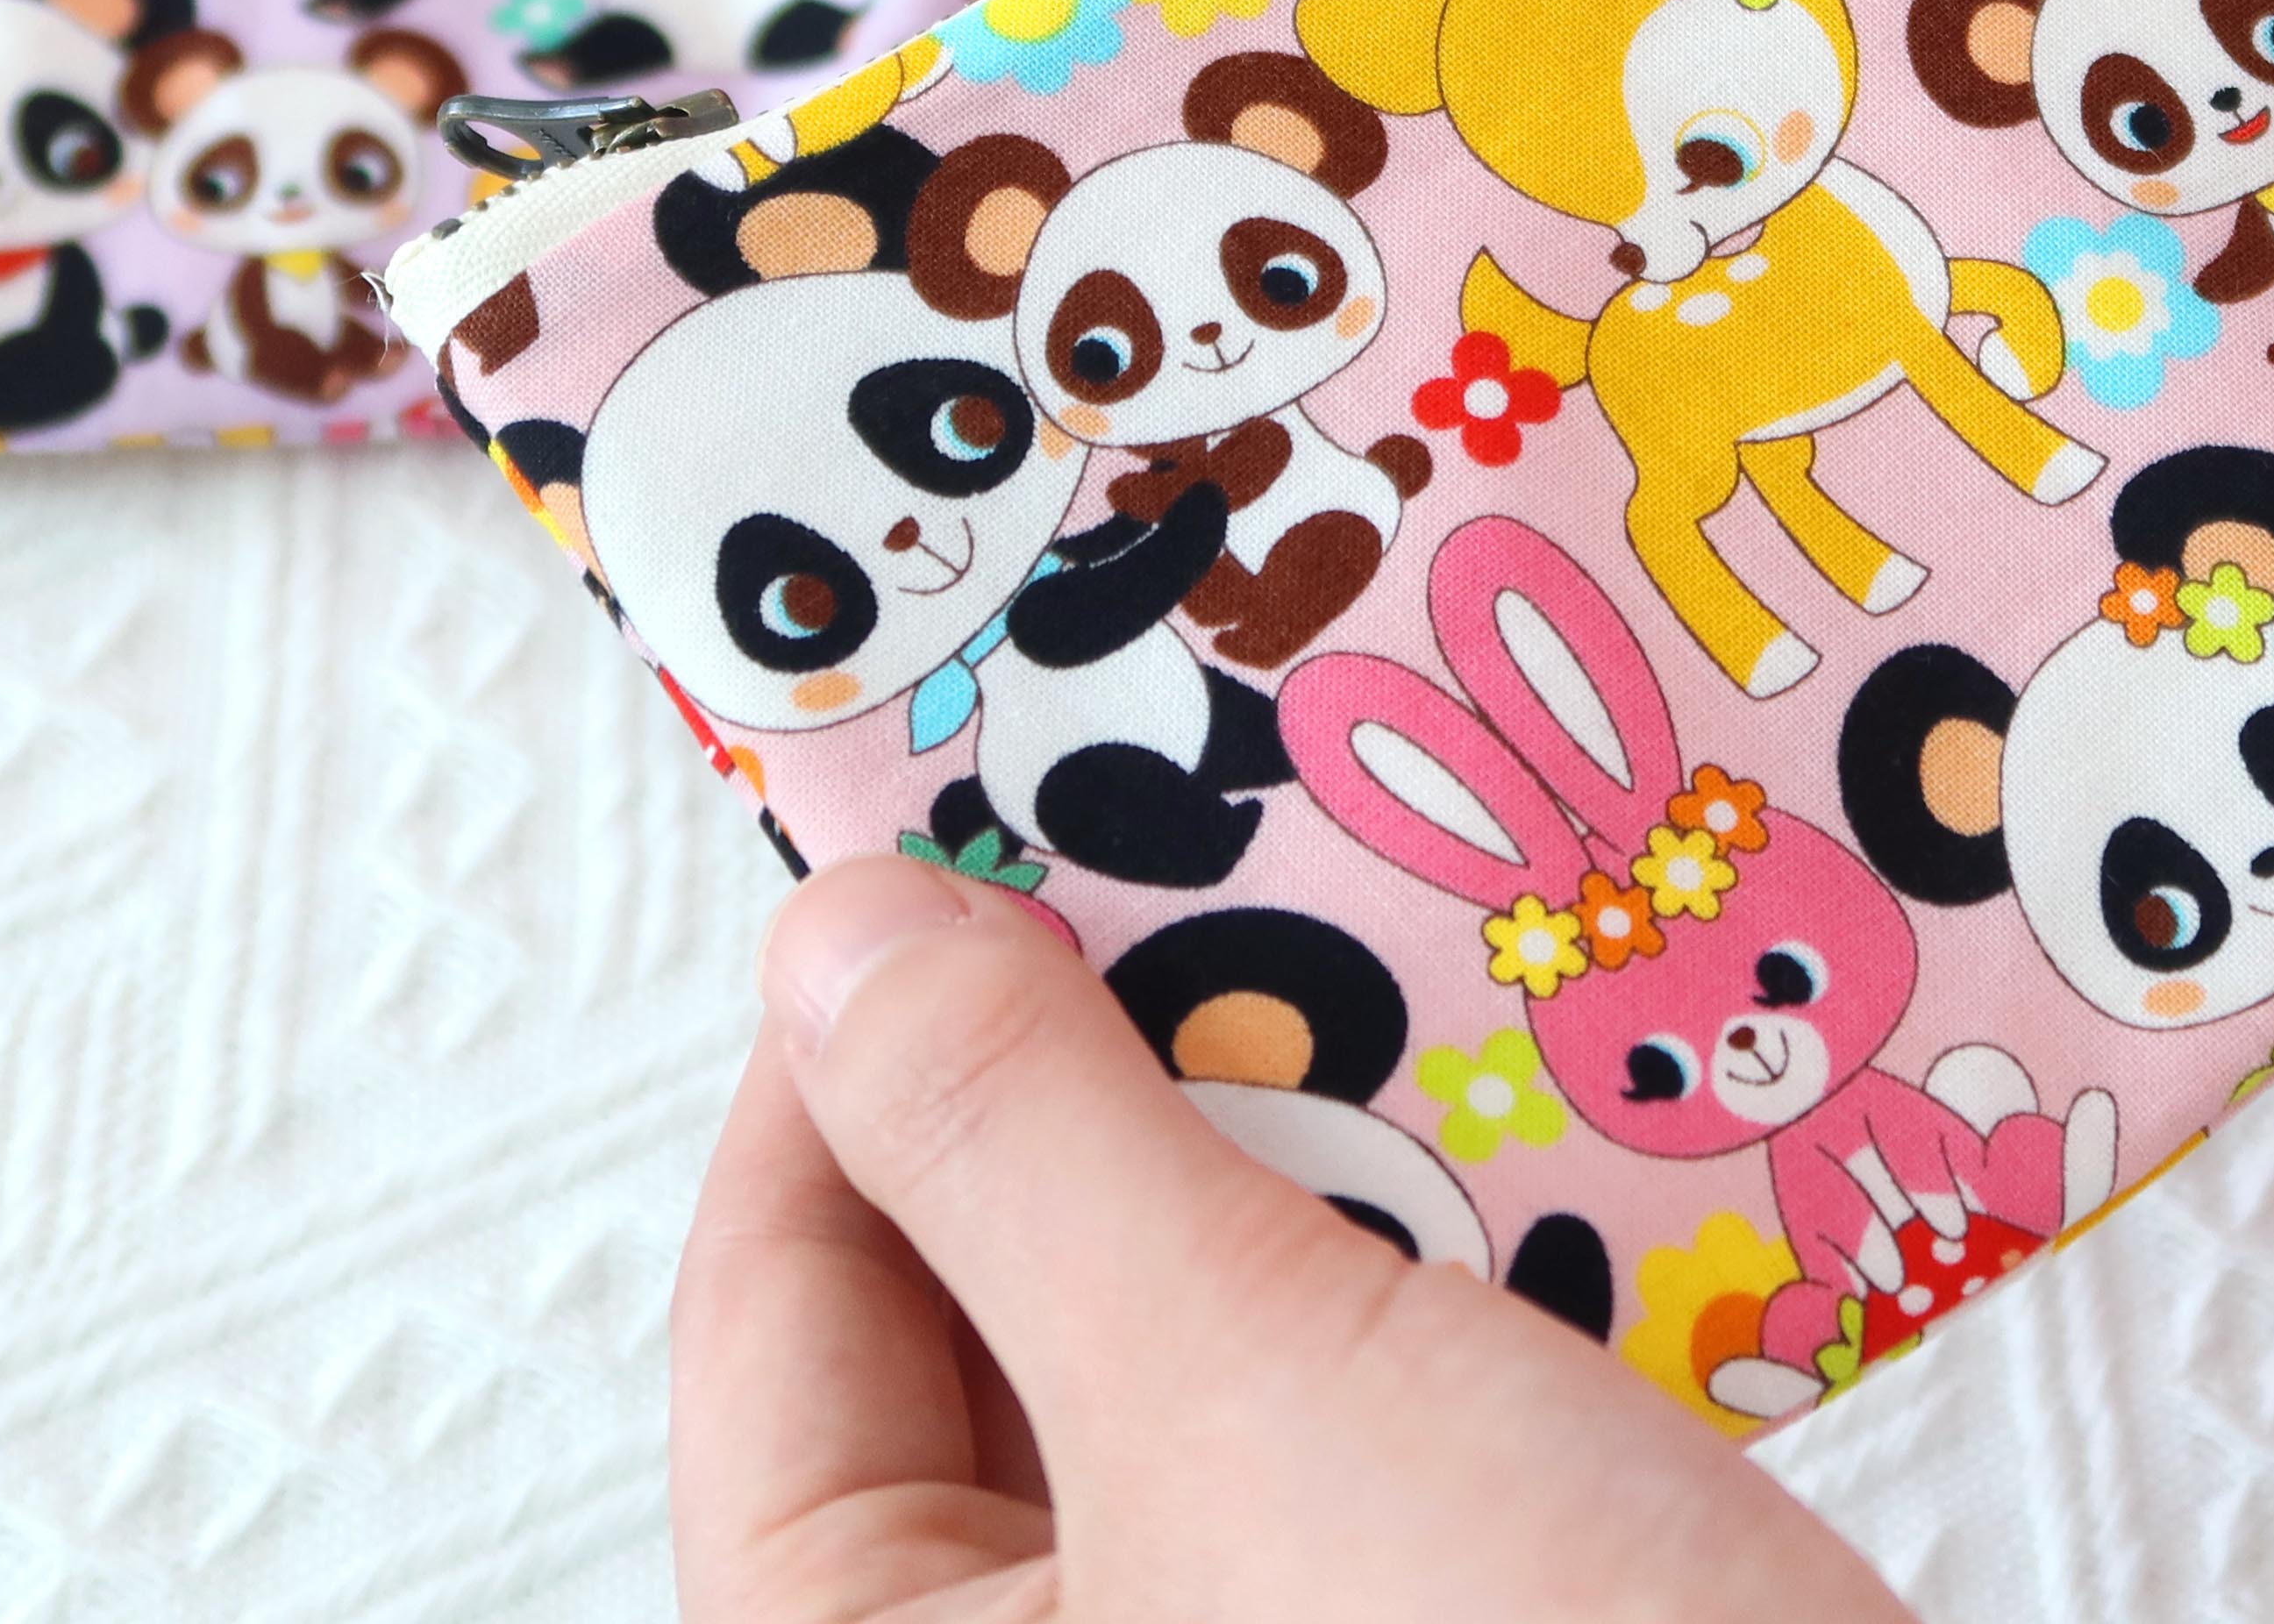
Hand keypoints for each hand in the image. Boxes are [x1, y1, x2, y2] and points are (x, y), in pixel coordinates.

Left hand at [675, 852, 1912, 1623]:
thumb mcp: (1241, 1380)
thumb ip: (1012, 1141)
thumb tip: (836, 938)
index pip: (772, 1315)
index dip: (850, 1054)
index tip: (956, 842)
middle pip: (970, 1338)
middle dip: (1081, 1097)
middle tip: (1183, 864)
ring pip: (1178, 1369)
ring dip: (1276, 1172)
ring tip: (1356, 962)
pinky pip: (1342, 1432)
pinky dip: (1406, 1282)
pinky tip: (1501, 1135)